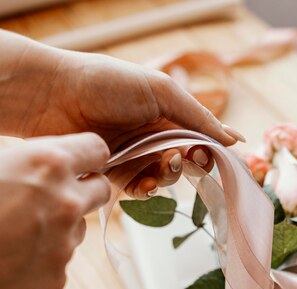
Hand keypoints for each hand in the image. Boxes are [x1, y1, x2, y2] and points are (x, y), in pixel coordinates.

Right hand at [0, 133, 109, 288]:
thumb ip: (20, 159)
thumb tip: (30, 161)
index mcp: (47, 164)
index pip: (97, 149)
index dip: (86, 155)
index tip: (76, 161)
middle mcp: (66, 204)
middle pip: (100, 190)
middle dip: (83, 189)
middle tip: (53, 195)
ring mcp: (65, 245)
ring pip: (77, 228)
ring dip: (58, 227)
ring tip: (16, 230)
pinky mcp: (57, 278)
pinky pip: (58, 262)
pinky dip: (41, 259)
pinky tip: (10, 258)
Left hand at [10, 43, 243, 197]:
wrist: (56, 98)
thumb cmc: (107, 84)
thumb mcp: (161, 91)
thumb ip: (198, 117)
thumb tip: (235, 139)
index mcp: (167, 112)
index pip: (199, 138)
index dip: (209, 150)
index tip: (211, 157)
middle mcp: (153, 135)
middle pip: (185, 161)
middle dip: (188, 164)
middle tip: (182, 159)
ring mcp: (135, 156)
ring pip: (165, 178)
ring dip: (169, 178)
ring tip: (162, 169)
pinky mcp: (115, 174)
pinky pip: (140, 190)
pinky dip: (148, 191)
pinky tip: (146, 185)